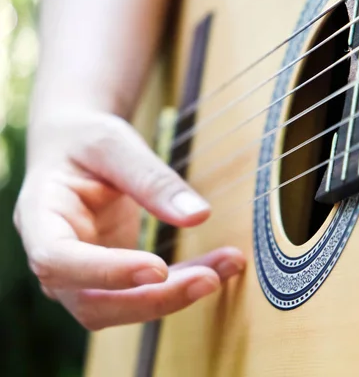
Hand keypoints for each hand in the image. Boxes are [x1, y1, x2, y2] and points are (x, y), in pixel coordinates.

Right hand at [14, 109, 245, 329]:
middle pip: (93, 302)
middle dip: (154, 299)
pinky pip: (147, 292)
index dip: (106, 272)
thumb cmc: (86, 141)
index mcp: (39, 218)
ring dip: (177, 295)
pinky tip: (221, 266)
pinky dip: (184, 283)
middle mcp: (55, 257)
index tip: (158, 267)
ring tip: (229, 265)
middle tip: (208, 280)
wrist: (77, 148)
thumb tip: (198, 215)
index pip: (59, 259)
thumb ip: (151, 179)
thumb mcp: (114, 144)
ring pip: (123, 308)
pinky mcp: (112, 277)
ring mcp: (82, 274)